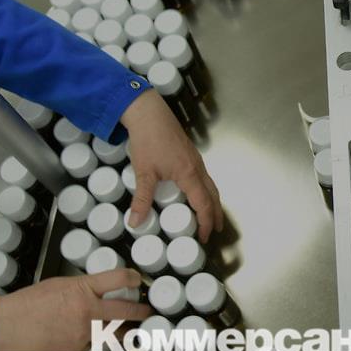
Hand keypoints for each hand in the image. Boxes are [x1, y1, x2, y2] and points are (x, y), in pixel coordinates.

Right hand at [0, 269, 150, 350]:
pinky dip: (95, 340)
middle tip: (146, 311)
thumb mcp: (59, 285)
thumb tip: (99, 290)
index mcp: (83, 290)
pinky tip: (87, 335)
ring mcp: (84, 334)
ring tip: (128, 327)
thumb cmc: (27, 304)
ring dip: (123, 330)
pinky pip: (94, 344)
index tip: (138, 281)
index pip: (119, 280)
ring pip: (115, 333)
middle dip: (141, 311)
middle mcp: (88, 312)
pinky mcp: (78, 350)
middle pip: (128, 311)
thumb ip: (82, 287)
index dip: (134, 279)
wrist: (8, 327)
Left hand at [120, 90, 223, 241]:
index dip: (206, 223)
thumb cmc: (148, 139)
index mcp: (189, 174)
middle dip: (216, 215)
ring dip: (213, 202)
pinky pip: (205, 177)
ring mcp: (196, 159)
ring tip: (209, 216)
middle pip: (214, 195)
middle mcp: (197, 167)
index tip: (205, 237)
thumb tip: (135, 223)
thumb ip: (142, 199)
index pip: (204, 204)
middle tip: (214, 230)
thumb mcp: (143, 172)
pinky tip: (197, 193)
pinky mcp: (190, 154)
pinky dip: (206, 191)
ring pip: (211, 185)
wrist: (148, 113)